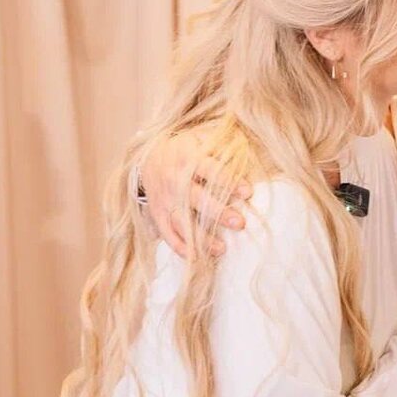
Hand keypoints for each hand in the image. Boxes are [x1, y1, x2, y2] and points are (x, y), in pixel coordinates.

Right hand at [140, 130, 252, 256]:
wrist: (148, 157)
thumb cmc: (185, 149)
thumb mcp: (199, 138)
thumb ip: (221, 145)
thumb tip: (248, 152)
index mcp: (188, 158)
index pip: (210, 170)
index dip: (228, 181)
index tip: (248, 192)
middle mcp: (175, 181)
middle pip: (197, 199)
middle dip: (219, 212)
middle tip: (240, 224)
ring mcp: (165, 200)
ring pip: (182, 221)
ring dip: (201, 237)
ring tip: (222, 249)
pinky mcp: (158, 215)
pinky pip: (167, 234)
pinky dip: (180, 248)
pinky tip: (198, 258)